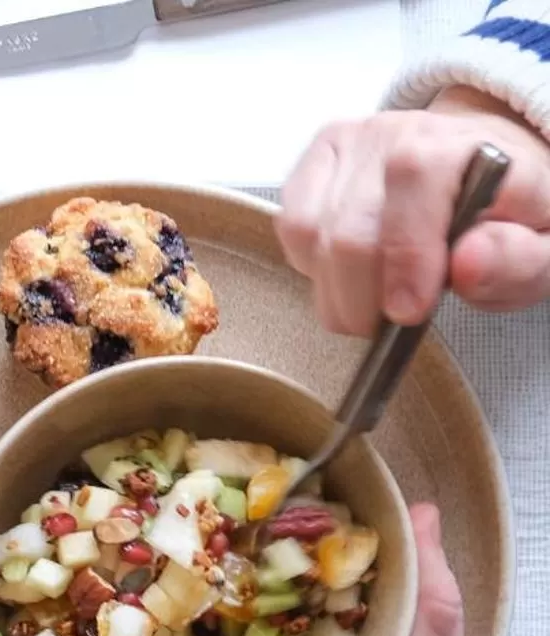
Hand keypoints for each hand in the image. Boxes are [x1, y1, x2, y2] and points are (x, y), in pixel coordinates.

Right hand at [278, 86, 549, 335]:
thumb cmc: (510, 214)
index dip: (404, 258)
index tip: (409, 312)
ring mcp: (350, 143)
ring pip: (311, 235)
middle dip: (363, 297)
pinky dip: (312, 266)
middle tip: (387, 323)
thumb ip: (520, 259)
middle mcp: (399, 131)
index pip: (413, 183)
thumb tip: (468, 262)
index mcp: (464, 141)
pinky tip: (348, 272)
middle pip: (350, 229)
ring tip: (370, 304)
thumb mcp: (545, 245)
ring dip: (336, 290)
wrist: (483, 171)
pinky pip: (291, 228)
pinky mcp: (316, 160)